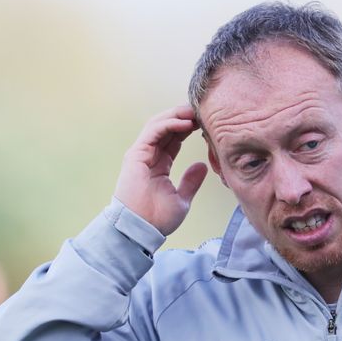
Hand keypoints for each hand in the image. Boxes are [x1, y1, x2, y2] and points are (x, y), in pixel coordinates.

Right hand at [114, 105, 207, 235]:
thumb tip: (202, 166)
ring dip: (177, 116)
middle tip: (201, 111)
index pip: (174, 139)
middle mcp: (148, 156)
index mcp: (159, 164)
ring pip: (158, 125)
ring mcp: (141, 154)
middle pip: (166, 128)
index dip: (188, 128)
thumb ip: (191, 182)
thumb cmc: (158, 218)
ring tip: (194, 112)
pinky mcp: (136, 154)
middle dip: (183, 117)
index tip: (205, 123)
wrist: (142, 229)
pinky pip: (153, 131)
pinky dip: (169, 124)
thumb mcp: (182, 199)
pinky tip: (185, 123)